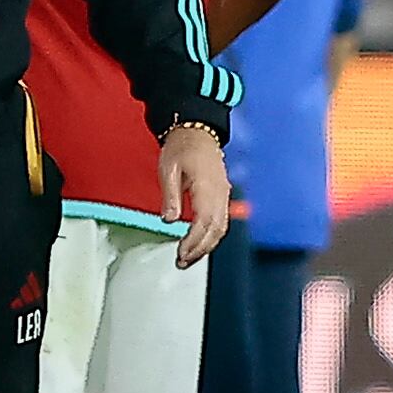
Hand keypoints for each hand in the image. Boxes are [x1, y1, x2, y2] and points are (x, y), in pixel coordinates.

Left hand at [160, 123, 232, 263]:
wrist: (196, 129)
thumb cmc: (182, 146)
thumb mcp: (168, 169)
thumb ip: (170, 196)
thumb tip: (169, 220)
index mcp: (207, 186)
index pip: (204, 222)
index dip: (193, 241)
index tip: (180, 253)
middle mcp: (220, 193)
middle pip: (216, 230)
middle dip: (200, 250)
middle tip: (183, 262)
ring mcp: (223, 194)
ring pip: (221, 228)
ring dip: (207, 246)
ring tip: (189, 258)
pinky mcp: (222, 195)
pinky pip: (222, 221)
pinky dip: (212, 236)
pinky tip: (199, 243)